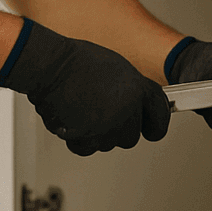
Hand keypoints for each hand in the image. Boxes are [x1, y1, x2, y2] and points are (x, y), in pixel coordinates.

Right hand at [0, 22, 170, 155]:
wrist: (51, 67)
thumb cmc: (77, 62)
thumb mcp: (117, 68)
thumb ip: (131, 90)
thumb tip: (135, 105)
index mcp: (137, 89)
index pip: (159, 114)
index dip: (156, 125)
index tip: (153, 130)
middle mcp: (126, 110)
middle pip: (132, 136)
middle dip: (120, 130)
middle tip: (104, 115)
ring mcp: (106, 125)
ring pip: (108, 144)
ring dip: (97, 134)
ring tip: (84, 111)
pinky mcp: (86, 137)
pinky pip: (88, 148)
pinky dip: (79, 140)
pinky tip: (73, 120)